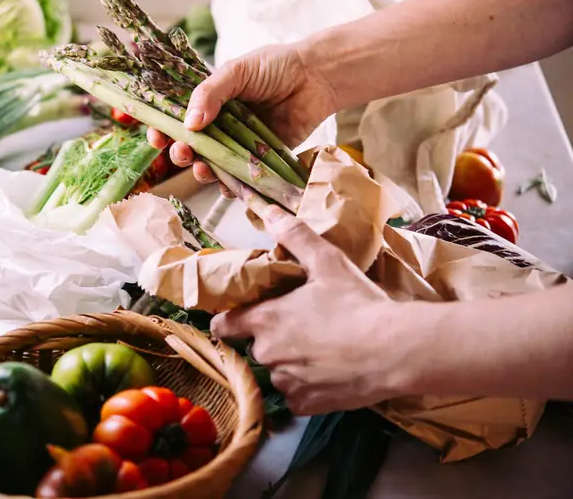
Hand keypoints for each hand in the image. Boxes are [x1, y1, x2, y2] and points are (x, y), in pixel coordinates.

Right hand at [147, 42, 337, 189]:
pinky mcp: (260, 160)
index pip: (177, 118)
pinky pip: (240, 178)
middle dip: (180, 153)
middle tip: (181, 152)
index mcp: (209, 102)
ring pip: (212, 165)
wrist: (317, 77)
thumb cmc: (275, 67)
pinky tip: (227, 184)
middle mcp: (220, 125)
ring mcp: (239, 144)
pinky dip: (231, 185)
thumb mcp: (236, 71)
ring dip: (201, 171)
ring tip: (201, 169)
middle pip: (191, 146)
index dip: (163, 129)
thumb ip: (210, 94)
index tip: (155, 136)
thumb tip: (189, 123)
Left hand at [210, 206, 414, 414]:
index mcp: (264, 319)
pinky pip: (297, 397)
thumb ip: (295, 236)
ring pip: (277, 373)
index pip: (223, 326)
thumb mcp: (326, 261)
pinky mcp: (307, 405)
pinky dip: (307, 388)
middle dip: (269, 339)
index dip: (228, 321)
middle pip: (254, 348)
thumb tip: (269, 212)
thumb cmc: (357, 303)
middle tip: (298, 328)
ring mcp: (286, 383)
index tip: (239, 318)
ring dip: (289, 364)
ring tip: (319, 351)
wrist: (394, 351)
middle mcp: (267, 354)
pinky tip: (328, 373)